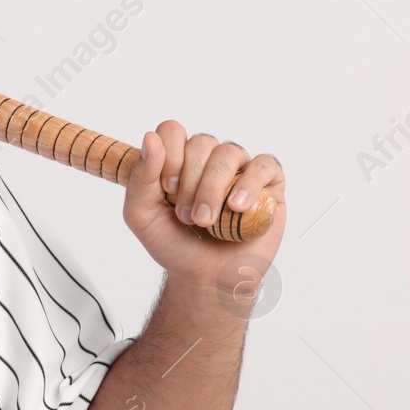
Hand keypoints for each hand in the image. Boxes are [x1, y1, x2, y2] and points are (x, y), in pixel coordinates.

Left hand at [121, 120, 286, 304]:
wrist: (206, 278)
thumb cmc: (174, 245)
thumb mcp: (141, 215)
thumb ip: (140, 177)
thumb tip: (150, 137)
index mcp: (178, 160)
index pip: (172, 131)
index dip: (168, 154)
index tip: (166, 189)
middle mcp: (209, 160)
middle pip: (202, 143)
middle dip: (191, 181)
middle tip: (187, 216)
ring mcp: (240, 170)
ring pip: (229, 153)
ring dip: (214, 188)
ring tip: (208, 220)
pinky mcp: (269, 186)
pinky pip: (264, 166)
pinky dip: (249, 185)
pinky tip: (237, 207)